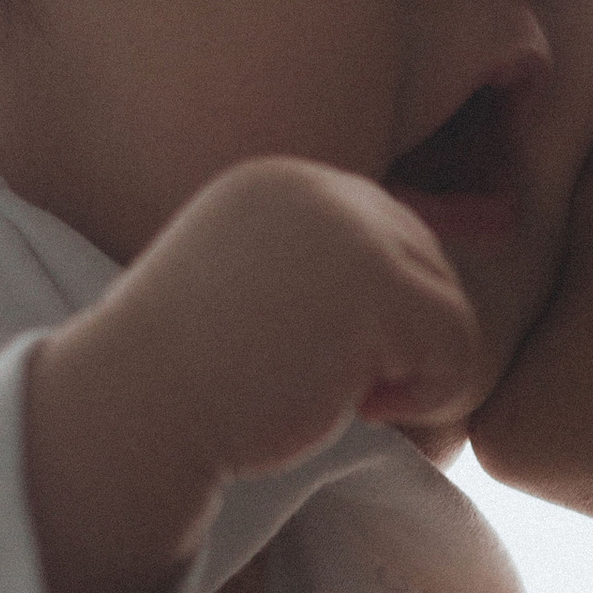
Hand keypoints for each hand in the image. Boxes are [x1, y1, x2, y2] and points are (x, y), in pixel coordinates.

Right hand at [25, 160, 486, 592]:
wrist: (133, 412)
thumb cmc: (182, 379)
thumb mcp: (247, 292)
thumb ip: (317, 274)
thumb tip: (426, 304)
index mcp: (279, 181)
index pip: (386, 234)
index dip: (371, 313)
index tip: (310, 359)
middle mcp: (319, 187)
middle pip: (428, 263)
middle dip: (396, 338)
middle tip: (328, 385)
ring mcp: (352, 233)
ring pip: (450, 307)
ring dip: (410, 370)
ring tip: (341, 396)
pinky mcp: (378, 289)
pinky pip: (460, 349)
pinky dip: (427, 398)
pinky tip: (358, 410)